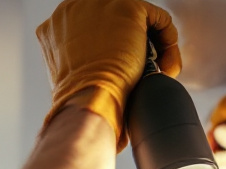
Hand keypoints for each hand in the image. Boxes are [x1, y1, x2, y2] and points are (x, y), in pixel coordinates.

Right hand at [36, 0, 181, 150]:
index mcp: (56, 26)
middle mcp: (74, 8)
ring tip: (156, 73)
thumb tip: (102, 69)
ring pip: (139, 21)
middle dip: (133, 45)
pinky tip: (165, 67)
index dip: (113, 49)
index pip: (95, 30)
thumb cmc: (81, 101)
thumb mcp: (72, 77)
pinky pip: (159, 20)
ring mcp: (99, 5)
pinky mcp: (127, 7)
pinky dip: (168, 43)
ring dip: (154, 47)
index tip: (123, 70)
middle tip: (143, 72)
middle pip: (115, 22)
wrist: (89, 100)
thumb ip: (83, 62)